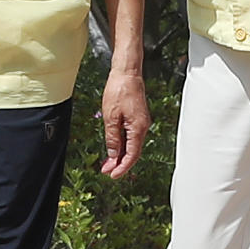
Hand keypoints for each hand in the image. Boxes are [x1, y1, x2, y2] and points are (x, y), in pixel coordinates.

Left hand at [98, 62, 149, 177]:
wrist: (127, 73)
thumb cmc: (119, 91)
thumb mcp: (111, 117)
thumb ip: (112, 138)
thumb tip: (113, 154)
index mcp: (138, 128)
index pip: (132, 155)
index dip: (122, 167)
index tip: (112, 175)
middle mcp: (143, 127)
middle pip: (132, 152)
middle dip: (119, 163)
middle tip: (106, 171)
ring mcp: (141, 122)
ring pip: (131, 144)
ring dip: (120, 154)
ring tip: (107, 162)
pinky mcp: (138, 117)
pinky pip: (131, 136)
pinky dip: (122, 144)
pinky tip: (114, 147)